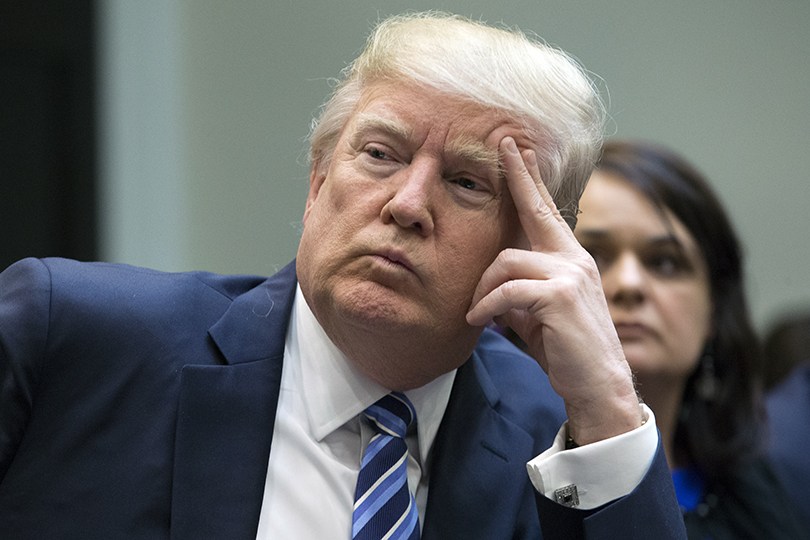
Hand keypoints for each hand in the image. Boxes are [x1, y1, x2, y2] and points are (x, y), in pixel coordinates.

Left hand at [466, 137, 641, 444]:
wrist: (596, 387)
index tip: (519, 150)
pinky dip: (487, 306)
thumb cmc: (565, 352)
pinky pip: (507, 291)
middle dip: (519, 176)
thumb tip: (491, 290)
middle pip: (538, 210)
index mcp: (570, 261)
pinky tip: (481, 321)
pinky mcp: (560, 296)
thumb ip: (518, 293)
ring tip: (477, 314)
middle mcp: (575, 260)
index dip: (531, 180)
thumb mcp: (536, 316)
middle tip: (504, 146)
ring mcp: (571, 275)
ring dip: (483, 289)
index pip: (547, 213)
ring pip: (506, 261)